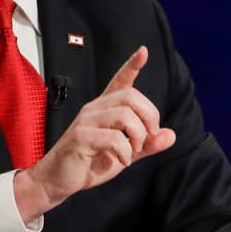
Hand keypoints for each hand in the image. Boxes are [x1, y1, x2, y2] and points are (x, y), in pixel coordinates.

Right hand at [13, 46, 176, 222]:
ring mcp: (86, 121)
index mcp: (105, 109)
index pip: (120, 81)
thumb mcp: (127, 153)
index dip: (132, 66)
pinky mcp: (81, 136)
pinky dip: (125, 153)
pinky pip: (115, 139)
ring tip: (131, 153)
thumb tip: (171, 135)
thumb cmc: (91, 163)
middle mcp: (95, 109)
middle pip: (132, 97)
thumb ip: (148, 144)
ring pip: (126, 116)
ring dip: (138, 137)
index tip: (144, 51)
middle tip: (148, 140)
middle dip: (150, 119)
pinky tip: (120, 161)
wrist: (60, 180)